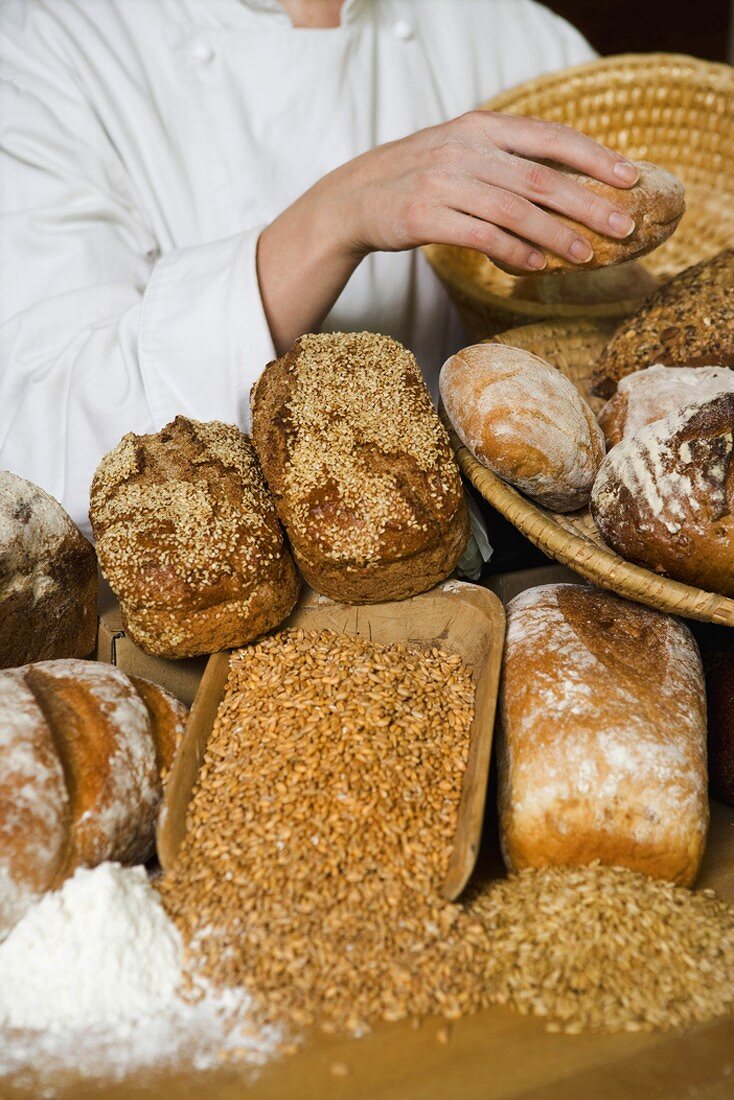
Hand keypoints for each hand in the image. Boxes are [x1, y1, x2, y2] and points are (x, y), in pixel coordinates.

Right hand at [327, 110, 638, 271]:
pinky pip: (478, 235)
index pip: (550, 137)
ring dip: (555, 235)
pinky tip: (536, 266)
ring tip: (585, 256)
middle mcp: (464, 149)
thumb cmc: (420, 180)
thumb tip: (570, 186)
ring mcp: (442, 183)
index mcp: (482, 126)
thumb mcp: (464, 154)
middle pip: (539, 177)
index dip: (594, 157)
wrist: (354, 198)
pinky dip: (512, 250)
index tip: (629, 178)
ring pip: (513, 210)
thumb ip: (509, 161)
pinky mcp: (423, 217)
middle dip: (586, 203)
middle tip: (622, 227)